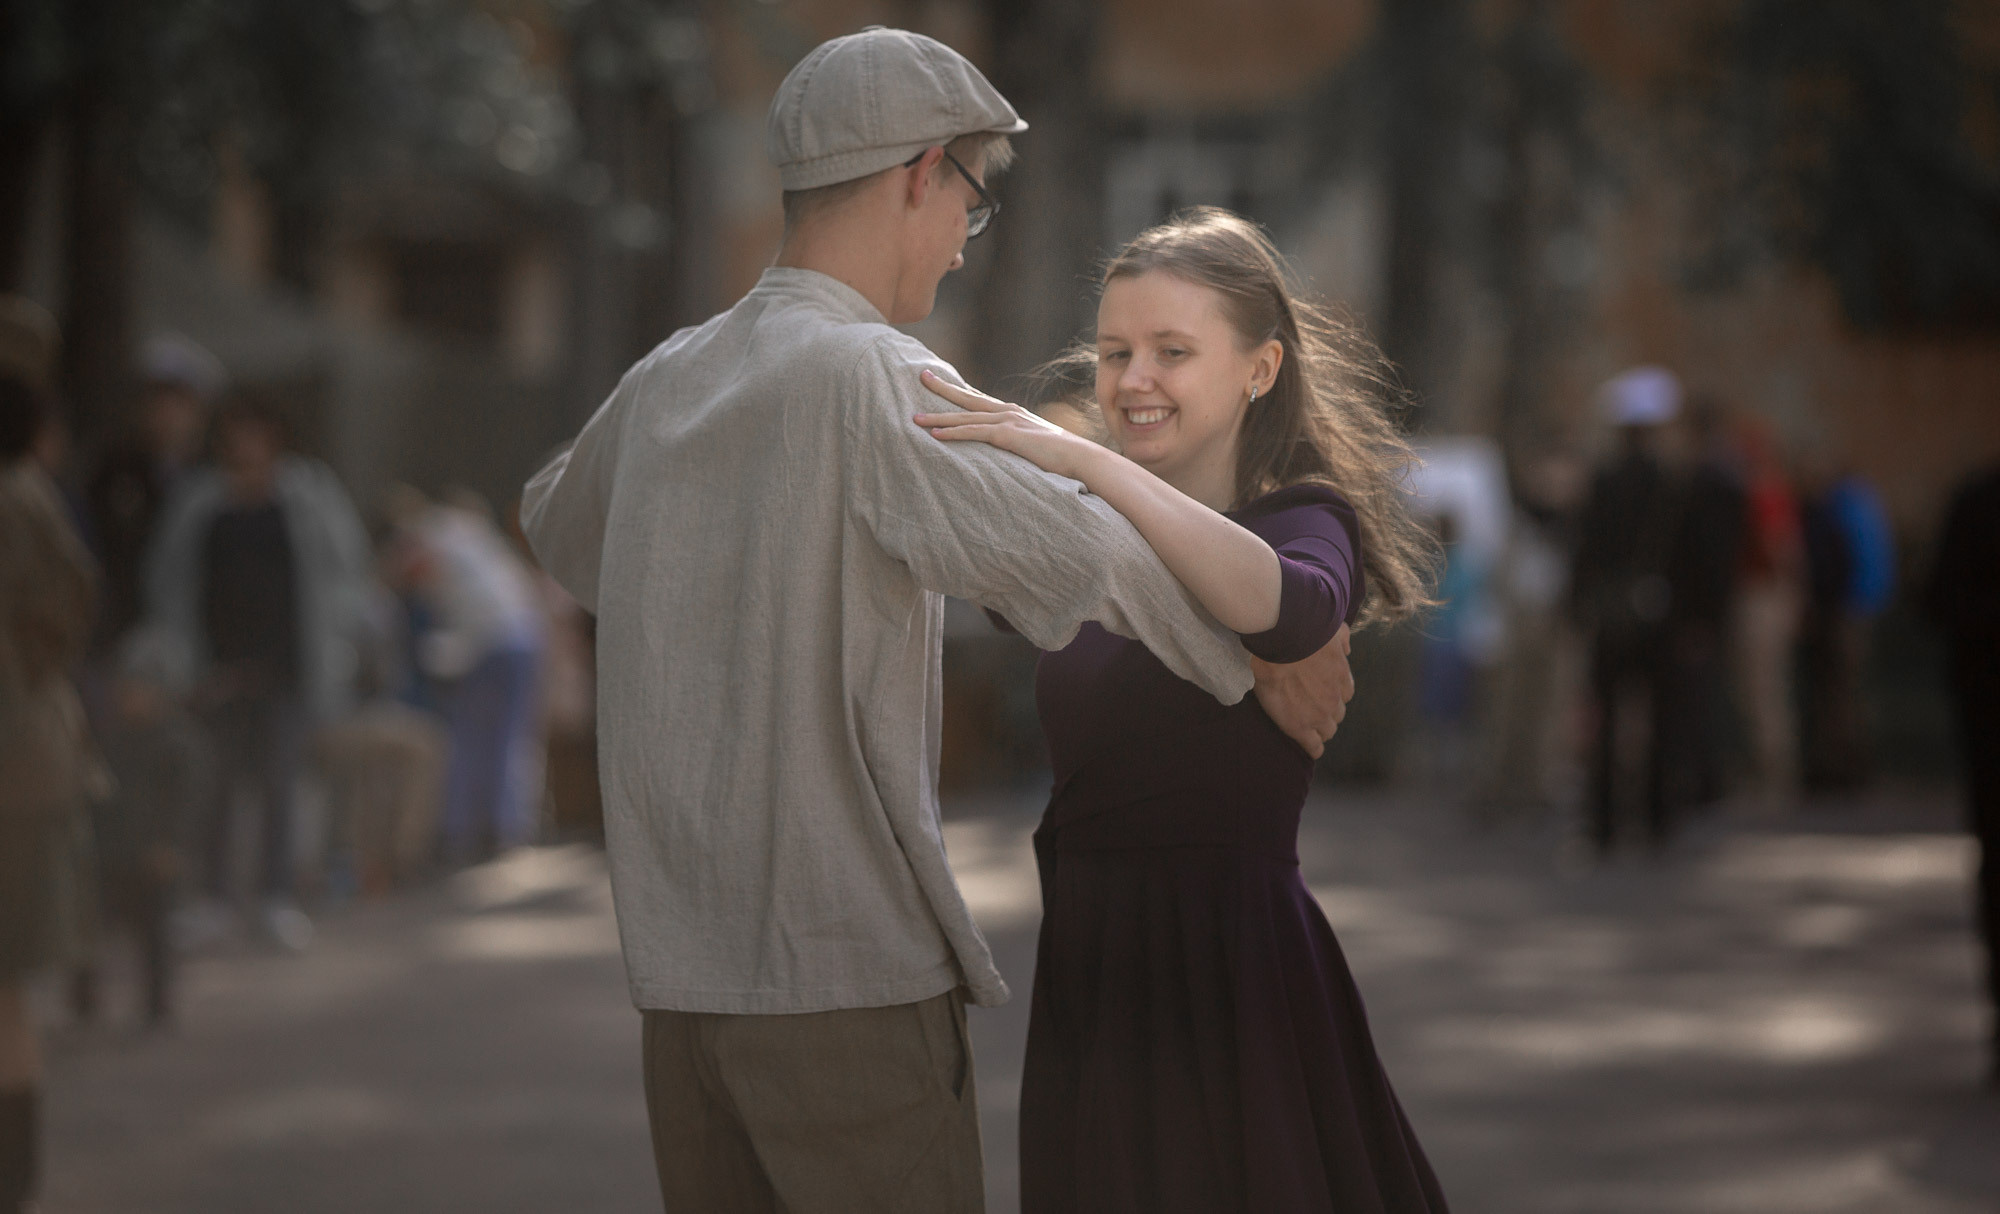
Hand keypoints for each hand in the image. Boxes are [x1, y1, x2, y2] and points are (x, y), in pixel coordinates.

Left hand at [914, 370, 1096, 481]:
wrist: (1082, 458)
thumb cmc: (1062, 457)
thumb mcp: (1036, 446)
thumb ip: (1020, 444)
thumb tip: (1012, 452)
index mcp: (1013, 413)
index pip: (979, 399)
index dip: (958, 390)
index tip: (941, 381)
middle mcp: (1008, 412)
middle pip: (968, 398)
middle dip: (942, 387)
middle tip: (921, 376)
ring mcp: (1008, 422)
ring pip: (965, 416)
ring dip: (938, 417)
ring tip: (915, 418)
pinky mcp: (1008, 436)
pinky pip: (974, 433)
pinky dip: (954, 433)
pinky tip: (936, 435)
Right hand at [1251, 624, 1353, 758]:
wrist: (1282, 643)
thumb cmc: (1306, 631)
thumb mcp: (1335, 629)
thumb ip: (1343, 640)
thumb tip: (1347, 649)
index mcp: (1342, 679)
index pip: (1345, 695)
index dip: (1334, 695)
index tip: (1323, 692)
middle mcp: (1334, 700)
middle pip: (1337, 714)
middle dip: (1327, 712)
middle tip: (1311, 707)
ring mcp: (1318, 715)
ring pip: (1327, 731)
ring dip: (1320, 729)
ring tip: (1307, 726)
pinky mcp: (1299, 726)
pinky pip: (1313, 746)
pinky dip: (1313, 748)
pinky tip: (1310, 748)